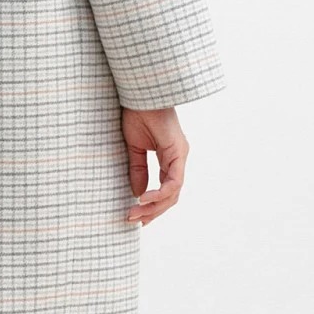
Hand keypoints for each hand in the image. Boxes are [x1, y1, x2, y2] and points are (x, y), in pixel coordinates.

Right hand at [122, 104, 188, 224]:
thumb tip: (138, 192)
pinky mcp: (177, 152)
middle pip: (171, 196)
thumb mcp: (133, 147)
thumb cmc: (136, 113)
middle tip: (133, 219)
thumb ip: (138, 169)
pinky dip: (159, 194)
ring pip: (173, 193)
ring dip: (154, 206)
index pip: (166, 189)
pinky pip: (173, 182)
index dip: (153, 205)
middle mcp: (178, 159)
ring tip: (135, 213)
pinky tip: (143, 198)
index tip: (136, 215)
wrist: (140, 93)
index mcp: (169, 157)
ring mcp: (180, 156)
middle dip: (152, 211)